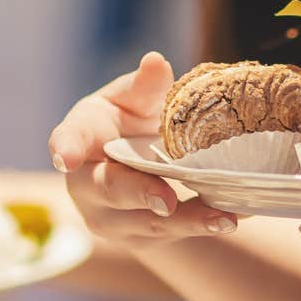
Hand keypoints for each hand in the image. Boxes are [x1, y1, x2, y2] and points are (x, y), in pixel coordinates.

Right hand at [49, 52, 239, 250]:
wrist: (134, 167)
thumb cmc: (126, 123)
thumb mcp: (132, 99)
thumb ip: (143, 86)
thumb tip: (156, 62)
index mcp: (80, 139)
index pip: (68, 140)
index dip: (66, 148)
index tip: (67, 157)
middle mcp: (87, 185)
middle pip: (110, 190)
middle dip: (140, 194)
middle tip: (168, 200)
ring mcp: (111, 218)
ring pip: (147, 223)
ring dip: (187, 221)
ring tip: (223, 218)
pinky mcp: (141, 238)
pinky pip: (173, 235)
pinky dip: (205, 226)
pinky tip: (234, 217)